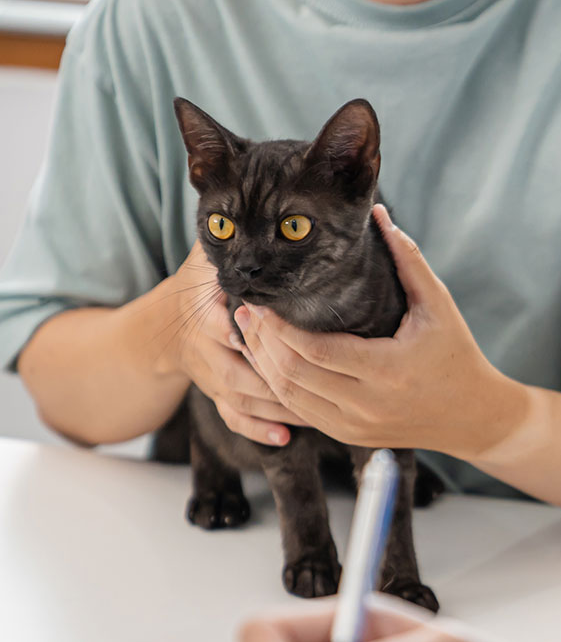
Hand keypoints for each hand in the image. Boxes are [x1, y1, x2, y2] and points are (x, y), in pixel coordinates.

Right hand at [157, 242, 302, 445]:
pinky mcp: (217, 394)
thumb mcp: (206, 257)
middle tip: (315, 385)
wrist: (163, 326)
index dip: (247, 334)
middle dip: (273, 380)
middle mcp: (206, 347)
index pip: (224, 324)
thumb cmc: (198, 284)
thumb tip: (261, 203)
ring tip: (316, 413)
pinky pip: (234, 417)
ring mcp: (211, 375)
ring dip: (277, 409)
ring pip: (242, 398)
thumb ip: (231, 239)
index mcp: (205, 311)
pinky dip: (257, 430)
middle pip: (238, 371)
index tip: (273, 341)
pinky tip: (284, 438)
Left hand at [234, 206, 527, 457]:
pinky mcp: (350, 436)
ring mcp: (355, 427)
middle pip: (293, 375)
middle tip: (247, 311)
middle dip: (262, 342)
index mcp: (388, 370)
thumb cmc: (457, 355)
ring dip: (264, 365)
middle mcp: (367, 405)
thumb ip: (407, 259)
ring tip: (251, 332)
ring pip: (290, 398)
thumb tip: (378, 213)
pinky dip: (280, 388)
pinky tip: (271, 362)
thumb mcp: (438, 305)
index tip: (261, 299)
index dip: (278, 326)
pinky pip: (301, 414)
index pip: (314, 350)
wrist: (473, 417)